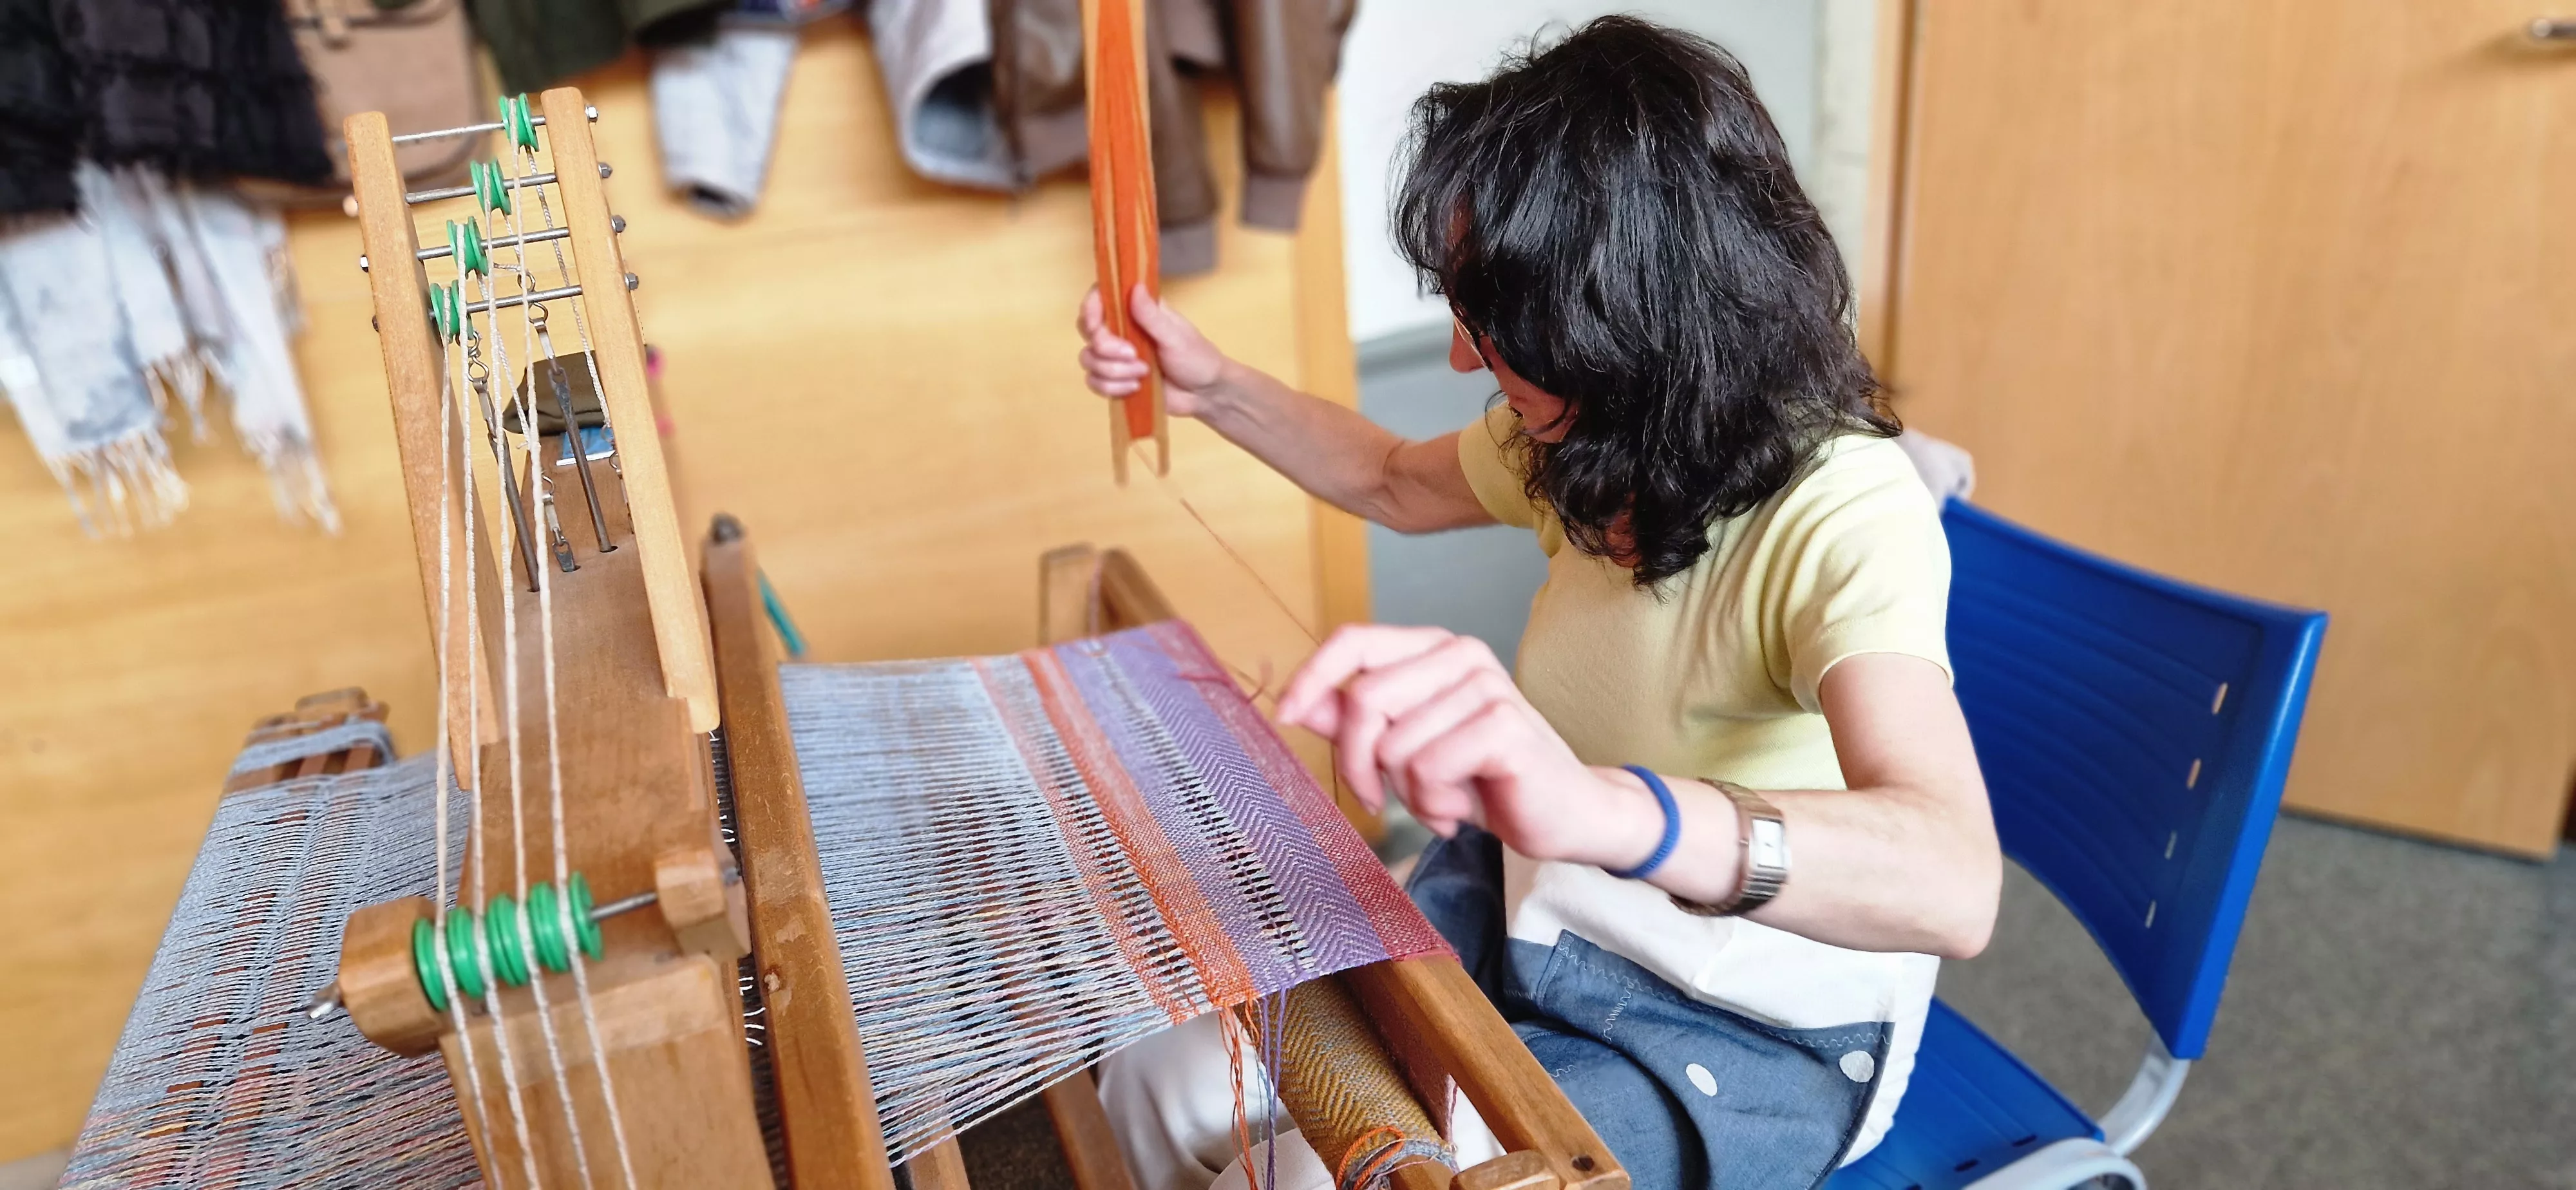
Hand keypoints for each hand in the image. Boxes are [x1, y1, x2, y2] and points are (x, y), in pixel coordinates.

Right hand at [1076, 284, 1228, 417]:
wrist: (1204, 394)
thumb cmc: (1196, 358)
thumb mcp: (1176, 337)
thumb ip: (1152, 316)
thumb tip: (1136, 287)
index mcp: (1136, 310)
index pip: (1100, 298)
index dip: (1090, 309)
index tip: (1096, 325)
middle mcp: (1121, 329)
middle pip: (1087, 330)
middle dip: (1105, 347)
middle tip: (1133, 355)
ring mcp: (1116, 356)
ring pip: (1088, 358)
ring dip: (1114, 370)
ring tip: (1143, 374)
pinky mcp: (1115, 379)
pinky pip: (1094, 382)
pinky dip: (1112, 387)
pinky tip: (1136, 388)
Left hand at [1273, 624, 1662, 868]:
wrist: (1565, 815)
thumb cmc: (1484, 780)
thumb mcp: (1408, 749)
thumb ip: (1355, 722)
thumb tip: (1297, 703)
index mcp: (1433, 650)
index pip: (1354, 640)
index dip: (1312, 675)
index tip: (1283, 714)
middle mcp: (1460, 654)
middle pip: (1364, 700)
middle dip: (1358, 765)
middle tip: (1378, 801)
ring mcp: (1485, 685)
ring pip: (1394, 745)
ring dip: (1407, 795)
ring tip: (1440, 802)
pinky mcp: (1504, 724)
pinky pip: (1427, 768)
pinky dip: (1435, 804)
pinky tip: (1462, 810)